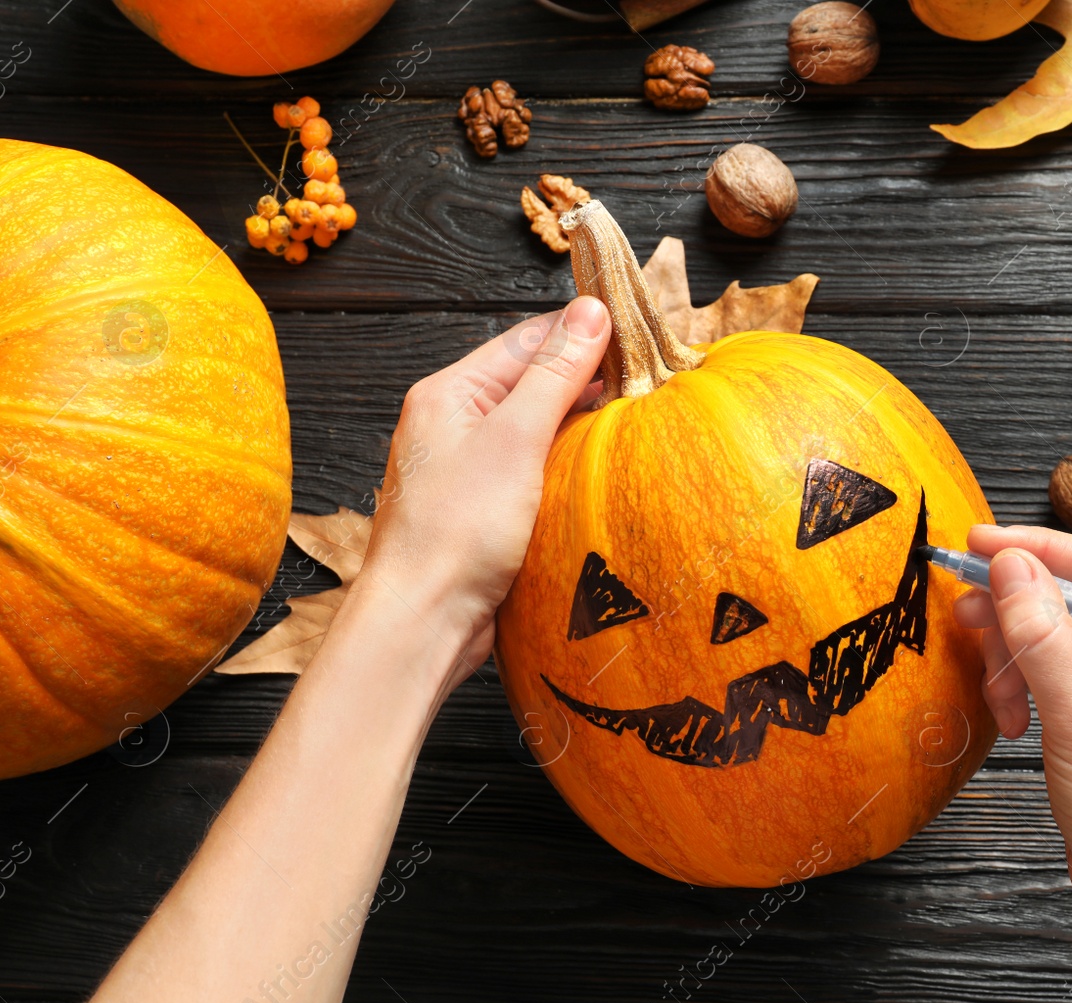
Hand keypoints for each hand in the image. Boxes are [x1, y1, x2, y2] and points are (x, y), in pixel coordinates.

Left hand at [355, 296, 609, 685]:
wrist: (423, 621)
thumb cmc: (456, 531)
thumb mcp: (515, 439)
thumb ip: (555, 374)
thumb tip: (591, 313)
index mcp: (449, 393)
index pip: (527, 341)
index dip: (583, 335)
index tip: (639, 335)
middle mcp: (454, 424)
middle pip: (532, 383)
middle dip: (587, 380)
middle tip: (648, 381)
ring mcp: (468, 469)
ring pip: (537, 430)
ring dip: (580, 426)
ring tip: (635, 422)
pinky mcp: (485, 510)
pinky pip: (535, 472)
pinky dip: (568, 466)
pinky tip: (600, 472)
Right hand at [954, 525, 1071, 1002]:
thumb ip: (1043, 633)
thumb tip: (1011, 566)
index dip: (1039, 550)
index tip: (979, 543)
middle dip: (1018, 613)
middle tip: (966, 614)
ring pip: (1061, 640)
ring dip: (1017, 660)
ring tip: (999, 697)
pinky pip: (1061, 676)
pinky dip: (1028, 688)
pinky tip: (1016, 721)